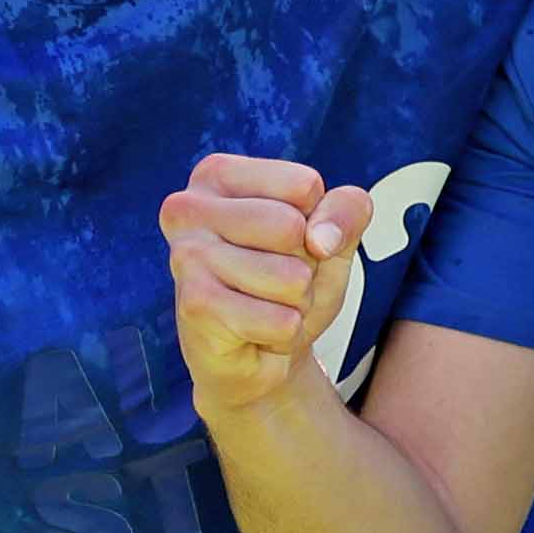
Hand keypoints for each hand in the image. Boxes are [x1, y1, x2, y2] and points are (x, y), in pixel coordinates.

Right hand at [162, 153, 368, 421]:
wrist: (255, 357)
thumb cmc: (287, 284)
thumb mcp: (332, 236)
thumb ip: (347, 211)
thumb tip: (319, 240)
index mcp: (216, 175)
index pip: (304, 185)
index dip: (316, 223)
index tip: (286, 244)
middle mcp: (188, 207)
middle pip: (292, 227)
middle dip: (305, 266)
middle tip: (276, 283)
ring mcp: (186, 256)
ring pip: (291, 277)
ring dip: (295, 304)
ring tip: (266, 308)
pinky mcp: (194, 305)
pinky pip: (282, 321)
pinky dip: (284, 336)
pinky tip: (255, 333)